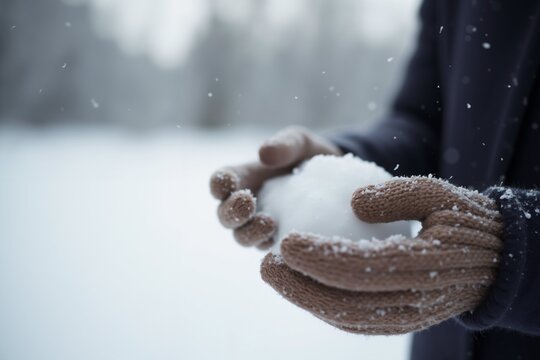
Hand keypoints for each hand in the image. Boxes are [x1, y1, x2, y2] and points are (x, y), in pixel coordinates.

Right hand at [210, 126, 341, 248]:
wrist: (339, 181)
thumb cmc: (310, 157)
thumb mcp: (302, 143)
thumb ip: (285, 143)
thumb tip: (264, 154)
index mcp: (244, 178)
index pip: (220, 182)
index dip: (219, 183)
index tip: (229, 181)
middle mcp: (247, 205)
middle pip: (225, 215)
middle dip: (232, 211)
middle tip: (247, 203)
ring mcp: (260, 227)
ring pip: (242, 237)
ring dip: (250, 232)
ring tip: (269, 223)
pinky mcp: (278, 243)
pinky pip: (268, 252)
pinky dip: (272, 250)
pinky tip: (285, 243)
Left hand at [261, 176, 503, 333]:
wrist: (492, 263)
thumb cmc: (463, 221)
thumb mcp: (438, 194)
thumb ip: (397, 195)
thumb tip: (353, 202)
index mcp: (424, 266)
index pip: (361, 267)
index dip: (319, 258)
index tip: (285, 242)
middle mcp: (414, 301)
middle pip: (346, 303)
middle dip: (299, 287)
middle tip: (267, 265)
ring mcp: (407, 318)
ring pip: (347, 319)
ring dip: (306, 300)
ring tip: (277, 276)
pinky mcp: (401, 323)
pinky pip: (357, 322)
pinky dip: (324, 308)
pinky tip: (302, 289)